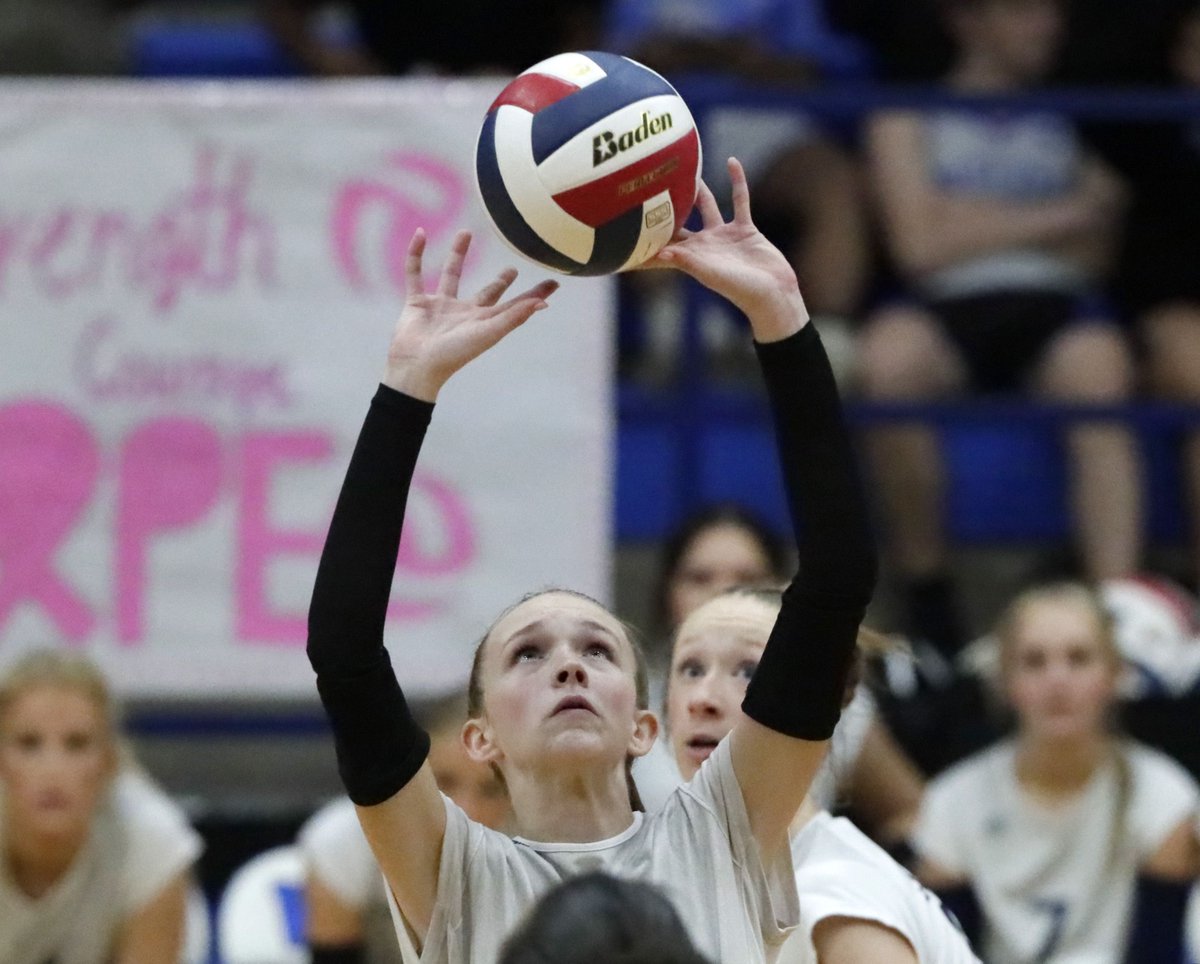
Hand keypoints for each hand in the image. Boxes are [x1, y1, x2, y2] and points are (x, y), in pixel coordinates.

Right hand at [383, 229, 558, 400]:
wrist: (416, 366)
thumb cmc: (455, 353)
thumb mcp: (488, 333)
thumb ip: (514, 316)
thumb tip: (542, 303)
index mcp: (485, 321)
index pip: (516, 305)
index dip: (534, 294)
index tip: (554, 283)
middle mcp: (465, 313)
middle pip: (487, 293)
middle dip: (499, 282)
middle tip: (513, 268)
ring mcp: (440, 307)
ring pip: (451, 274)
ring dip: (457, 254)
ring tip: (466, 231)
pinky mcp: (417, 302)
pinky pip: (415, 273)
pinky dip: (415, 254)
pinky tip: (420, 234)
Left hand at [642, 157, 808, 342]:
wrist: (773, 293)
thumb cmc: (739, 289)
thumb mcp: (710, 274)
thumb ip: (686, 261)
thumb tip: (658, 253)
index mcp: (690, 257)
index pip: (660, 247)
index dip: (643, 240)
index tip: (622, 229)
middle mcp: (704, 245)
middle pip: (679, 222)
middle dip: (665, 210)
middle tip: (648, 187)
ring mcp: (724, 236)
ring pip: (707, 206)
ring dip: (697, 190)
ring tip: (684, 168)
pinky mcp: (745, 229)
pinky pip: (740, 199)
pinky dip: (737, 181)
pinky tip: (731, 161)